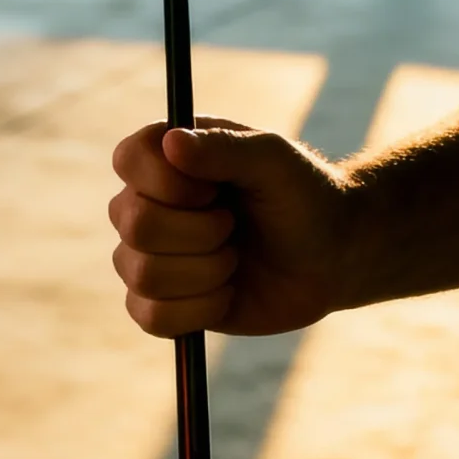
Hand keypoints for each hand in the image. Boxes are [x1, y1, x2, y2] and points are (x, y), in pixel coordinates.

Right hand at [109, 117, 355, 338]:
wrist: (330, 257)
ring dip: (203, 272)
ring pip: (140, 273)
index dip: (166, 182)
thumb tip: (170, 141)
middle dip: (198, 233)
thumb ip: (224, 149)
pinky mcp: (162, 302)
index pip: (128, 160)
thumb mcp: (273, 161)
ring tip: (234, 258)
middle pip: (133, 223)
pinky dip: (197, 310)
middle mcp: (150, 200)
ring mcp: (151, 254)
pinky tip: (226, 293)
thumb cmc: (302, 194)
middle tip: (233, 226)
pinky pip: (149, 316)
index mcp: (170, 154)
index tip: (214, 191)